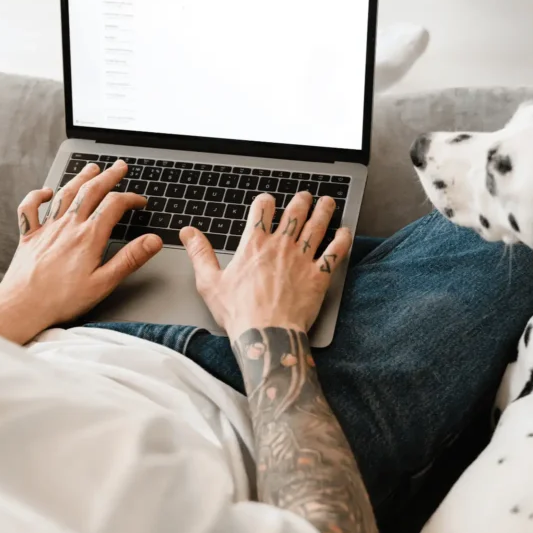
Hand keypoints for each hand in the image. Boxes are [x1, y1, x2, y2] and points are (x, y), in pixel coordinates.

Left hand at [0, 161, 161, 342]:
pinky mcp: (29, 236)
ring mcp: (47, 229)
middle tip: (119, 167)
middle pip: (91, 191)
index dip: (130, 198)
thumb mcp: (104, 283)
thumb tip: (153, 241)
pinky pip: (29, 208)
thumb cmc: (61, 299)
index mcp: (89, 237)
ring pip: (66, 193)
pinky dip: (37, 196)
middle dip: (108, 176)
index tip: (140, 201)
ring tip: (91, 169)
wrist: (22, 307)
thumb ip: (129, 259)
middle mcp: (68, 226)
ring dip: (80, 178)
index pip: (114, 205)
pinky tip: (46, 192)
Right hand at [179, 191, 351, 337]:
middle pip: (295, 212)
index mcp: (254, 245)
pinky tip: (344, 232)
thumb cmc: (238, 313)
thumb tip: (188, 233)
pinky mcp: (319, 275)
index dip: (265, 201)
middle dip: (301, 201)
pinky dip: (342, 239)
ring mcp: (302, 259)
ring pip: (317, 226)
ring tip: (327, 203)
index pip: (262, 209)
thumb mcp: (209, 282)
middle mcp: (280, 246)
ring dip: (323, 211)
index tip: (268, 202)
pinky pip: (335, 251)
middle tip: (305, 197)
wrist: (266, 335)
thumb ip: (200, 253)